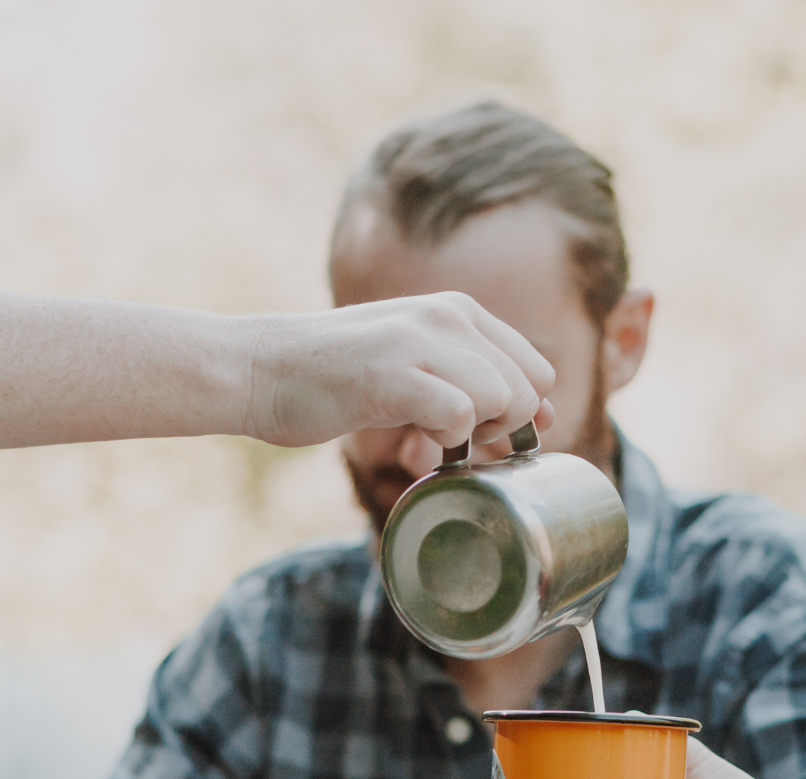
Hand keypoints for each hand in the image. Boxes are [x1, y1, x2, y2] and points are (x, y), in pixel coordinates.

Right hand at [245, 292, 556, 449]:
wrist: (257, 369)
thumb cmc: (337, 378)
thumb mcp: (417, 363)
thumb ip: (476, 379)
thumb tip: (548, 415)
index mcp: (458, 311)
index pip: (537, 371)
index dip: (521, 415)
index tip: (482, 434)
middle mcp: (447, 316)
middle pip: (527, 392)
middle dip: (500, 431)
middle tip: (450, 440)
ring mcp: (420, 340)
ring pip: (502, 401)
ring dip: (471, 435)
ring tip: (425, 435)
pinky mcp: (393, 373)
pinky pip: (461, 415)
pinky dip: (445, 439)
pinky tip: (412, 437)